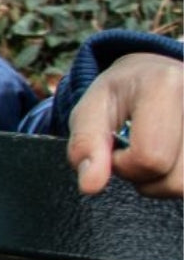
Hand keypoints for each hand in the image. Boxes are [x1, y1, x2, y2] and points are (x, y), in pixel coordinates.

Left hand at [67, 53, 182, 197]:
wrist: (156, 74)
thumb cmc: (121, 93)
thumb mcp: (90, 109)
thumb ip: (85, 144)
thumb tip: (90, 186)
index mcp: (164, 85)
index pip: (149, 158)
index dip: (123, 164)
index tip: (115, 147)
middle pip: (175, 179)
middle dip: (144, 177)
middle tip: (134, 151)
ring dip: (165, 183)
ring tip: (153, 155)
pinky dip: (179, 179)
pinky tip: (171, 158)